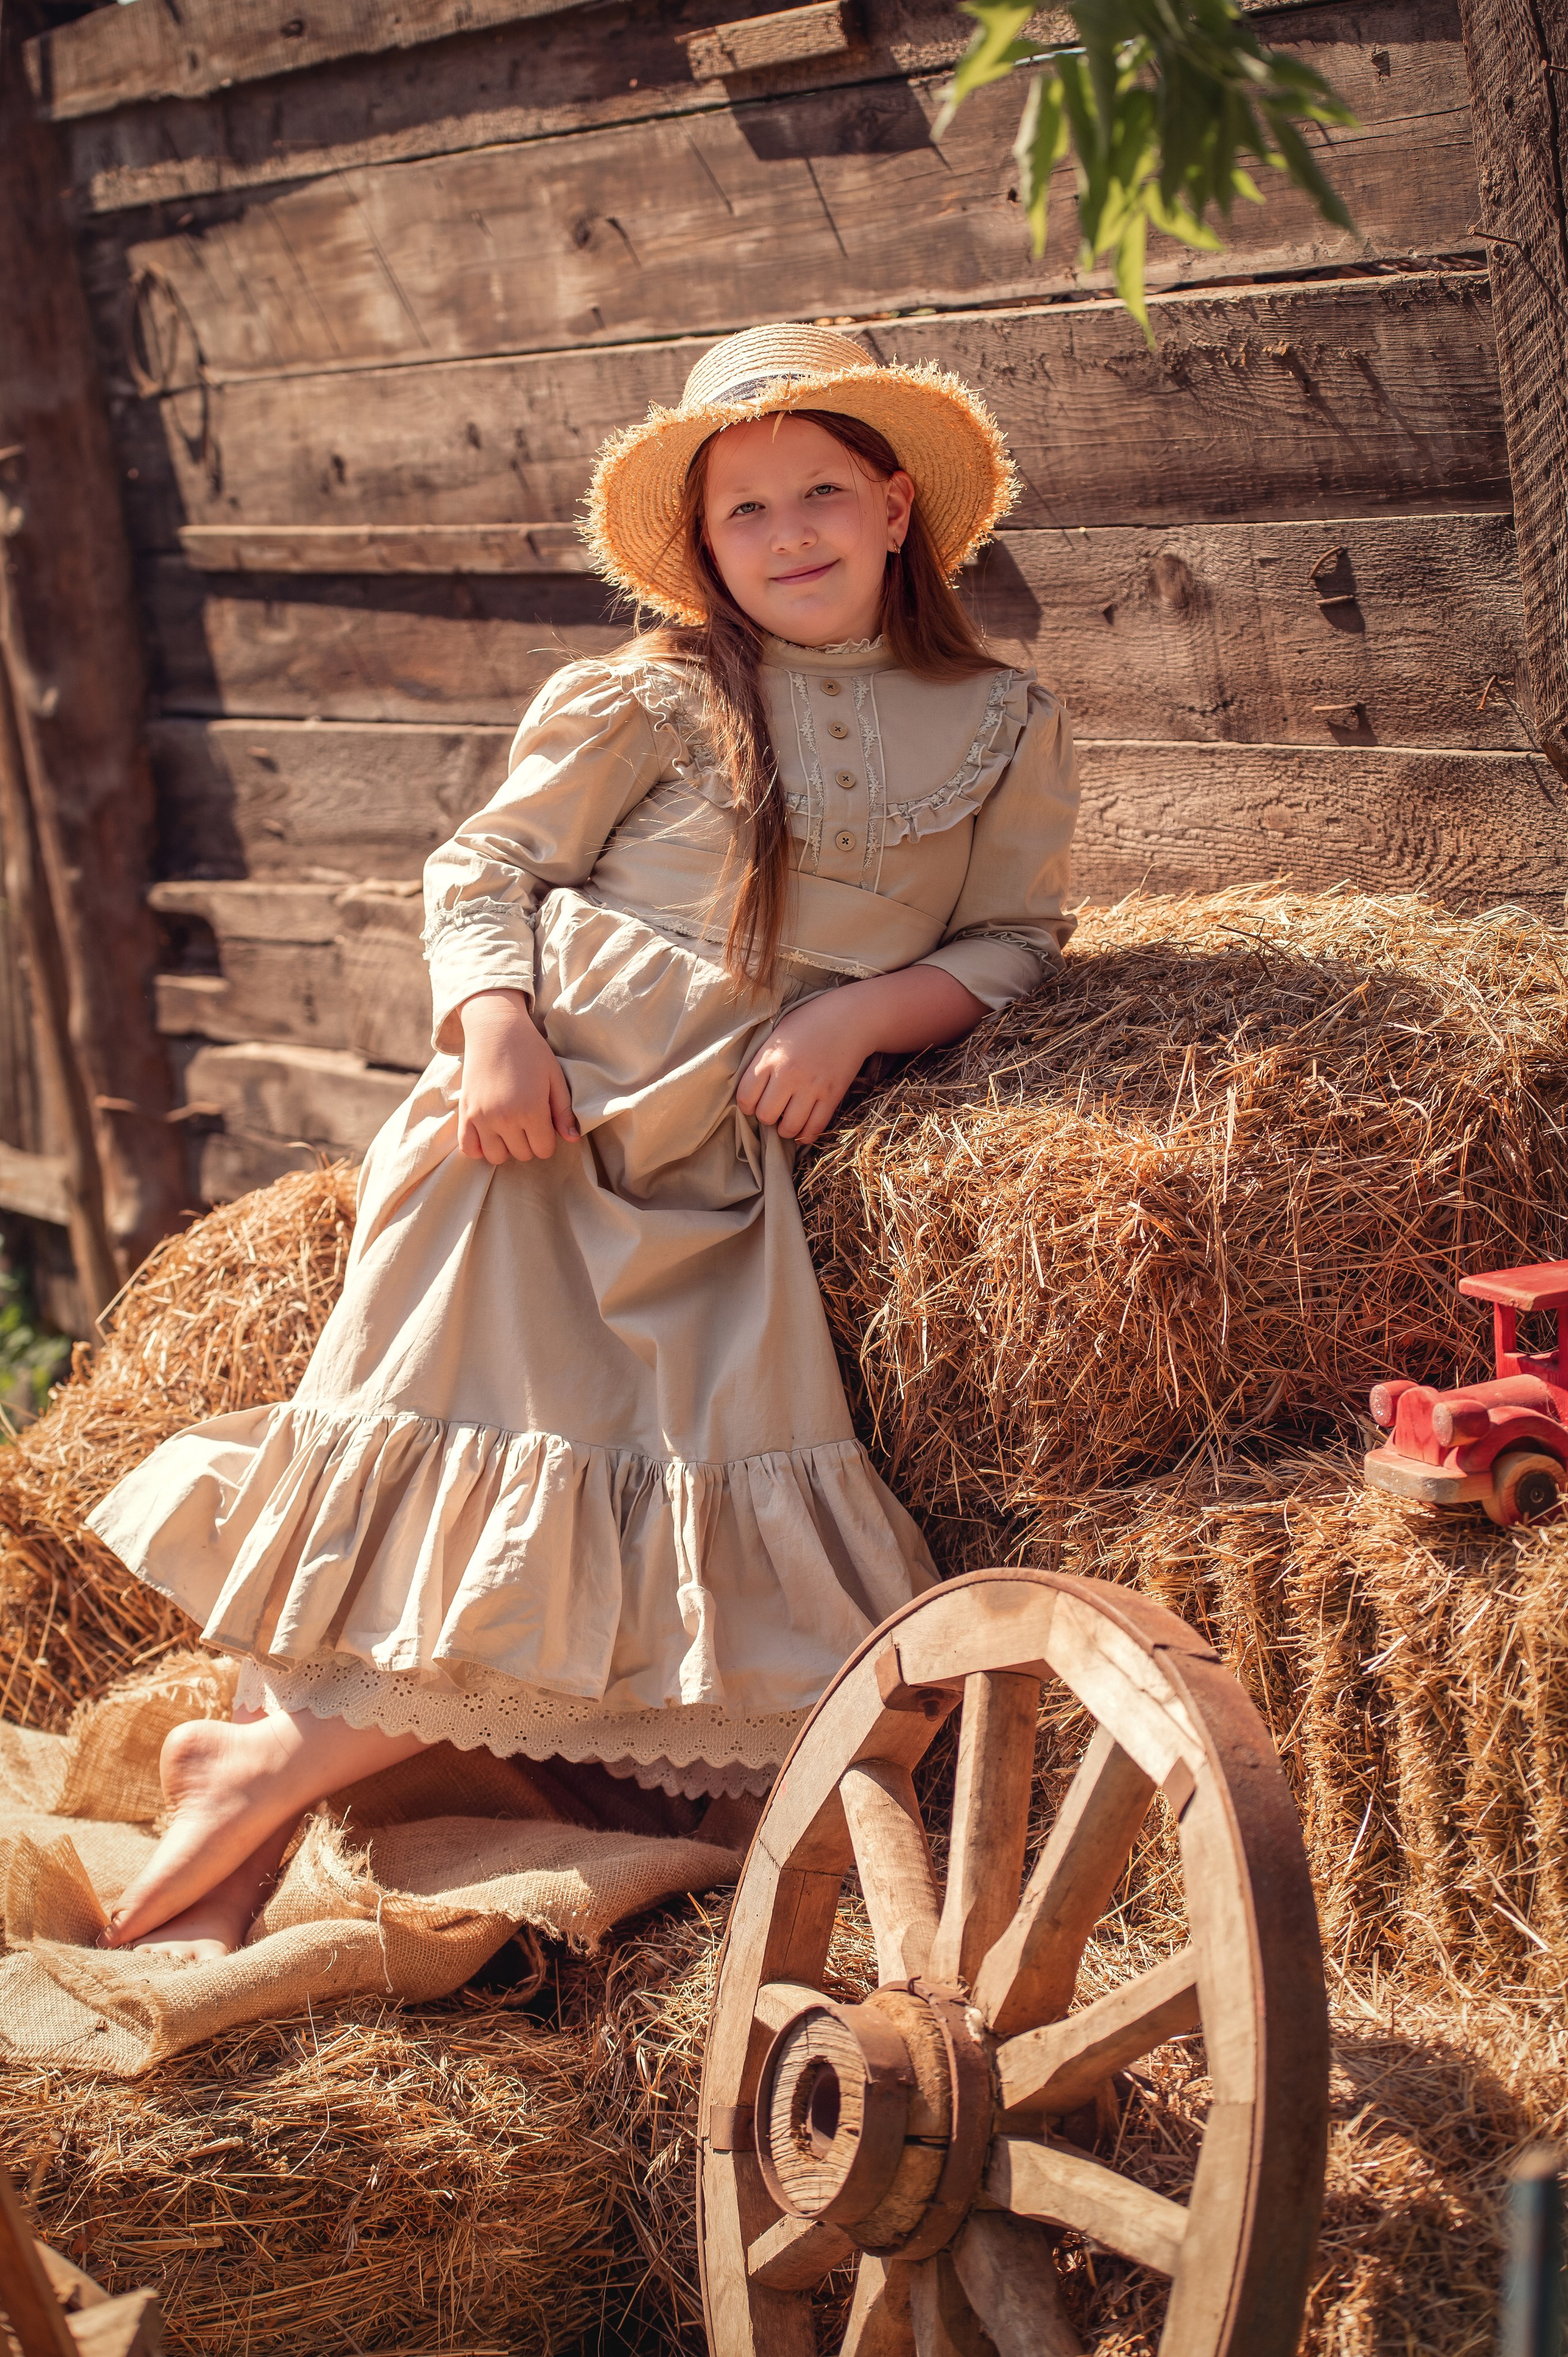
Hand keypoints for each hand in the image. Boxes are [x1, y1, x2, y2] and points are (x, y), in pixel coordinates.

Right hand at [456, 990, 578, 1162]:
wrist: (495, 1029)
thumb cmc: (530, 1051)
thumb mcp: (554, 1077)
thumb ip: (563, 1111)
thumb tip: (572, 1139)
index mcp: (532, 1110)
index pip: (544, 1150)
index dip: (548, 1139)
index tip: (544, 1124)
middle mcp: (505, 1118)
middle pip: (522, 1154)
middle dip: (529, 1142)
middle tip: (527, 1121)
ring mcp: (482, 1117)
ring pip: (496, 1157)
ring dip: (505, 1147)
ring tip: (509, 1127)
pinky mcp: (465, 1113)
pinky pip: (469, 1148)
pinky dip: (479, 1147)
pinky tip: (488, 1135)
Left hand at [737, 993, 873, 1145]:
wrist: (852, 1018)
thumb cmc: (811, 1021)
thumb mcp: (778, 1033)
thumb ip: (763, 1059)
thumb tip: (753, 1087)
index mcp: (770, 1058)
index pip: (745, 1098)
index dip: (747, 1105)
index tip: (754, 1101)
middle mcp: (788, 1075)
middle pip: (765, 1116)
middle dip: (767, 1116)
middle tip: (774, 1108)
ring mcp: (812, 1087)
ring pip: (789, 1128)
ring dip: (785, 1128)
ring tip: (788, 1118)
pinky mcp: (833, 1096)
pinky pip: (815, 1128)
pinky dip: (806, 1134)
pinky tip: (803, 1128)